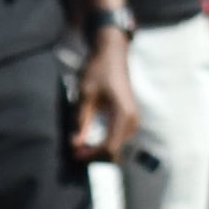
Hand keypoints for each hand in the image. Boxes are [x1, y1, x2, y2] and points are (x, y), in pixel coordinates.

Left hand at [73, 28, 138, 161]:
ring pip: (118, 144)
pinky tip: (92, 138)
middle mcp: (132, 120)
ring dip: (100, 148)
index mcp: (123, 114)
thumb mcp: (85, 95)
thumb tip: (76, 144)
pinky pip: (119, 136)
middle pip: (115, 148)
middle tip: (75, 152)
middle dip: (95, 153)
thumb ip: (81, 121)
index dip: (92, 154)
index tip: (75, 154)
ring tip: (82, 146)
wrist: (112, 54)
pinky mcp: (130, 117)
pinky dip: (106, 140)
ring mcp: (134, 119)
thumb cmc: (98, 71)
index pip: (110, 146)